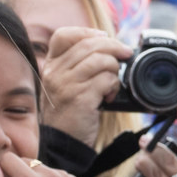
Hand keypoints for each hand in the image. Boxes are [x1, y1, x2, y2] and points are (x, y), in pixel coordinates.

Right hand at [41, 27, 132, 146]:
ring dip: (115, 69)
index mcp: (50, 67)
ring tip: (113, 83)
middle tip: (126, 54)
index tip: (103, 37)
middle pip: (89, 44)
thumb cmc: (69, 116)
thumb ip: (78, 67)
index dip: (86, 32)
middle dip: (114, 47)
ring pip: (101, 59)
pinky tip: (110, 97)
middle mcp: (55, 72)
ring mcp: (66, 84)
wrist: (62, 145)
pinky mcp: (80, 97)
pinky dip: (114, 86)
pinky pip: (107, 79)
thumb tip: (109, 48)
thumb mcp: (66, 87)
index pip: (63, 35)